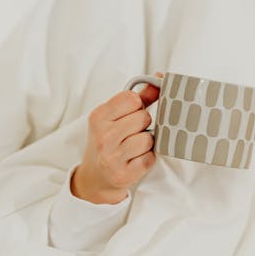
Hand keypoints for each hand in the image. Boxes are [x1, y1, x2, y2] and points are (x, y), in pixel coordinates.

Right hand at [70, 73, 162, 203]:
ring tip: (133, 147)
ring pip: (148, 139)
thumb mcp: (114, 116)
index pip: (132, 98)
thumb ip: (138, 97)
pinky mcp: (123, 175)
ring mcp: (112, 157)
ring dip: (146, 143)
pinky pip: (150, 158)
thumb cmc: (107, 141)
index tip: (131, 113)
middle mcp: (103, 136)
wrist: (95, 177)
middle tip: (131, 133)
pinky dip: (147, 158)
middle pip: (143, 118)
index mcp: (98, 117)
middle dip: (143, 125)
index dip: (137, 105)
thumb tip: (159, 78)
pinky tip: (135, 159)